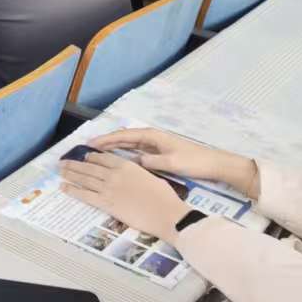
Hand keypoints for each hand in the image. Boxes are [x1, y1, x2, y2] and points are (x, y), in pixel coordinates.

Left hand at [58, 152, 189, 241]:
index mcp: (126, 165)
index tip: (83, 156)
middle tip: (63, 162)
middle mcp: (114, 174)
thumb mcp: (150, 176)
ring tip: (60, 171)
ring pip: (84, 178)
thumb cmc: (164, 197)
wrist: (167, 214)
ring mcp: (109, 188)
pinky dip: (73, 190)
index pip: (102, 157)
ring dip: (70, 174)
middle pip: (89, 166)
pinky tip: (64, 187)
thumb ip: (135, 173)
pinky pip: (85, 195)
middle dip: (74, 163)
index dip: (90, 156)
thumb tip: (130, 174)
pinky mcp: (107, 203)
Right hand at [89, 128, 257, 196]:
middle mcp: (151, 138)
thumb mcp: (172, 163)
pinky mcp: (158, 154)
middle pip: (123, 138)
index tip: (91, 144)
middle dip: (105, 142)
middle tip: (87, 149)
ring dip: (113, 148)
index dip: (106, 140)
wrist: (215, 165)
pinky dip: (123, 154)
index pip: (123, 136)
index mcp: (152, 136)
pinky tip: (116, 160)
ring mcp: (154, 145)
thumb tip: (133, 162)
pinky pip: (135, 151)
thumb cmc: (194, 161)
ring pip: (128, 145)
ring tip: (96, 154)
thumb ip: (151, 162)